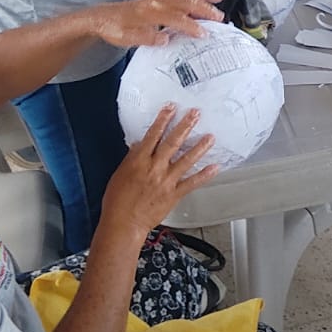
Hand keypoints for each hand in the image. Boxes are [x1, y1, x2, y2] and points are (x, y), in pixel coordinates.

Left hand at [93, 0, 224, 46]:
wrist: (100, 18)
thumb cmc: (112, 29)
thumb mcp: (126, 38)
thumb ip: (146, 37)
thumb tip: (166, 38)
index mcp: (149, 13)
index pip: (175, 19)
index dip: (191, 26)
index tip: (204, 33)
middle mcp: (155, 2)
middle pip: (184, 3)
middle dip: (204, 9)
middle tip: (220, 16)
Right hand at [102, 105, 219, 239]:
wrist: (123, 224)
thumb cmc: (117, 201)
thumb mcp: (120, 174)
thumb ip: (132, 158)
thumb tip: (140, 145)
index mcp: (139, 161)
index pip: (153, 135)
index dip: (162, 120)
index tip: (171, 108)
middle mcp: (154, 169)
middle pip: (172, 143)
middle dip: (185, 126)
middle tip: (195, 114)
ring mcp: (166, 181)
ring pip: (185, 160)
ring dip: (199, 147)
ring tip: (210, 137)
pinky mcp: (174, 194)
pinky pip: (192, 183)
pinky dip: (204, 175)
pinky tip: (214, 167)